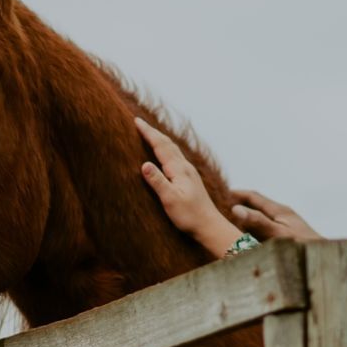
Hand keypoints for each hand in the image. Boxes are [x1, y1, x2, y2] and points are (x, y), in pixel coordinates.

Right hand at [136, 118, 240, 258]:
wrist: (209, 226)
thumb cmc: (190, 216)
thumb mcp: (170, 200)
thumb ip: (158, 181)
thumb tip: (144, 164)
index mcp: (179, 169)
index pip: (161, 146)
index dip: (148, 133)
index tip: (136, 121)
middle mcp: (185, 167)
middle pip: (168, 144)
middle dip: (153, 132)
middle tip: (139, 122)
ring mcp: (189, 172)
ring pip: (173, 149)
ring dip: (160, 139)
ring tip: (150, 133)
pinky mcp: (190, 179)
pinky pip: (176, 157)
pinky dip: (166, 149)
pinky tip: (165, 154)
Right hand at [228, 189, 322, 242]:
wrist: (325, 261)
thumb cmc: (303, 248)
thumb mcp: (278, 234)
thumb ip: (257, 222)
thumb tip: (235, 209)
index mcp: (280, 210)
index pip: (254, 196)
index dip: (237, 194)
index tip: (220, 193)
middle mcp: (282, 216)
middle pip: (256, 206)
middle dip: (239, 205)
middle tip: (220, 207)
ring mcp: (285, 227)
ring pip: (261, 219)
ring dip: (246, 219)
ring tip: (228, 223)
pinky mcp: (287, 239)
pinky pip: (265, 231)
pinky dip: (253, 232)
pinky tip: (247, 241)